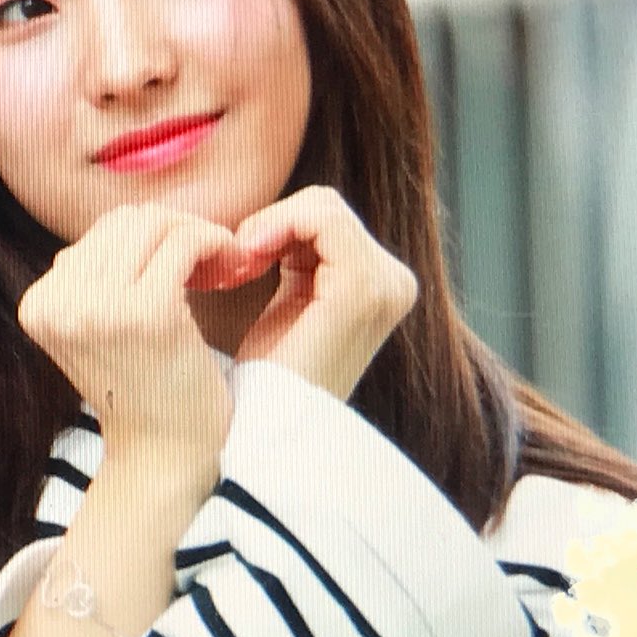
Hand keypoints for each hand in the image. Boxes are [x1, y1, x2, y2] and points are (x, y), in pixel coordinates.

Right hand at [17, 203, 247, 470]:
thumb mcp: (100, 330)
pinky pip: (185, 244)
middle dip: (177, 230)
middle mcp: (59, 302)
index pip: (99, 234)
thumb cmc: (147, 389)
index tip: (186, 265)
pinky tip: (233, 269)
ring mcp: (98, 306)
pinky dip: (216, 246)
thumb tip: (130, 222)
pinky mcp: (146, 312)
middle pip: (127, 221)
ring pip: (158, 226)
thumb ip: (98, 279)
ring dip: (200, 236)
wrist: (166, 457)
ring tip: (223, 267)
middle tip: (213, 260)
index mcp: (39, 304)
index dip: (152, 238)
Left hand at [228, 185, 417, 401]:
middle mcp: (396, 283)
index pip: (329, 215)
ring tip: (243, 265)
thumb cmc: (269, 376)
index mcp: (385, 285)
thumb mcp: (293, 301)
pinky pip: (320, 219)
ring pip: (321, 206)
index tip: (243, 257)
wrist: (267, 430)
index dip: (279, 224)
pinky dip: (276, 226)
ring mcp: (385, 286)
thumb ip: (301, 255)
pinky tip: (250, 259)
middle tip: (240, 262)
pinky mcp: (361, 290)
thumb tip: (280, 211)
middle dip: (274, 224)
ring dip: (270, 226)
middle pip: (325, 206)